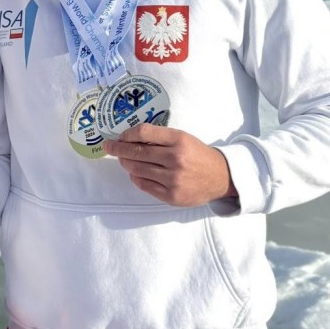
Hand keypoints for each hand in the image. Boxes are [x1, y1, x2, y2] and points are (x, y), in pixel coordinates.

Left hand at [102, 124, 238, 207]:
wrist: (220, 177)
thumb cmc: (198, 154)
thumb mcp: (183, 138)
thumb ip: (160, 138)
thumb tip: (129, 138)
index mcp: (179, 140)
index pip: (144, 132)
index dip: (127, 134)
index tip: (119, 136)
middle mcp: (175, 158)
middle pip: (136, 152)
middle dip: (118, 149)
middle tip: (109, 146)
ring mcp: (172, 179)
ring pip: (136, 169)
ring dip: (125, 163)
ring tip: (122, 160)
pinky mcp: (171, 195)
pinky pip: (143, 185)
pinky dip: (135, 178)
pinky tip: (134, 173)